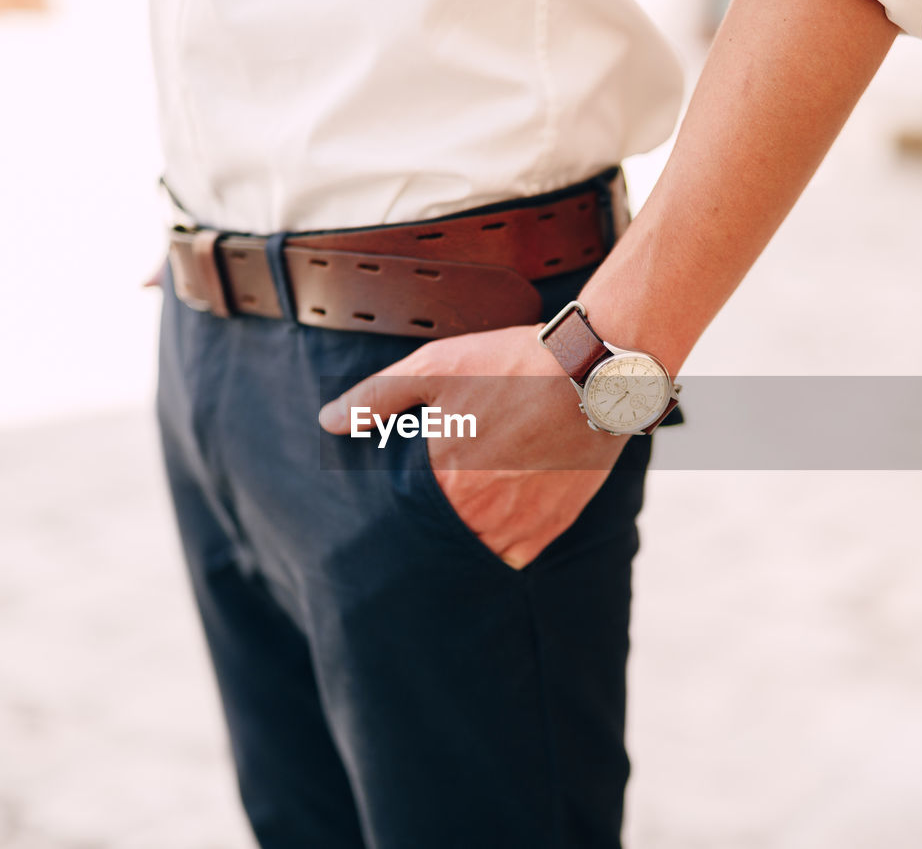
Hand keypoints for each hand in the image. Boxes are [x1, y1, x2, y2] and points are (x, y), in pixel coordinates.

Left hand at [318, 325, 628, 568]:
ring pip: (476, 554)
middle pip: (440, 542)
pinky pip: (515, 557)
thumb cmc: (511, 366)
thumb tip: (328, 420)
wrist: (593, 374)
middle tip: (429, 520)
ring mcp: (517, 525)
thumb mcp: (435, 368)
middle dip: (432, 533)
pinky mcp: (551, 527)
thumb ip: (376, 397)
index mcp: (442, 480)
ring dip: (465, 544)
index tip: (395, 512)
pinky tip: (498, 523)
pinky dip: (502, 547)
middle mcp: (477, 513)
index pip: (403, 520)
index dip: (399, 517)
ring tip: (463, 522)